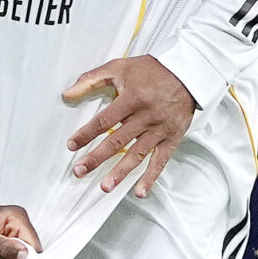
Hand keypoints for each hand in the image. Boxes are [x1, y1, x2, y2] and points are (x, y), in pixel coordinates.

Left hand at [64, 55, 196, 197]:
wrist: (189, 73)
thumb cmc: (154, 70)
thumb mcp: (120, 67)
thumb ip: (92, 79)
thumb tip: (68, 93)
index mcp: (132, 99)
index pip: (104, 121)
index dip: (86, 134)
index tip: (72, 145)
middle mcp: (146, 116)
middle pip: (117, 141)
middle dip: (96, 158)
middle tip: (80, 171)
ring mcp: (160, 129)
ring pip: (137, 154)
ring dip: (120, 172)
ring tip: (105, 186)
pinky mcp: (172, 138)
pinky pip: (160, 160)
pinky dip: (151, 177)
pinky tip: (140, 191)